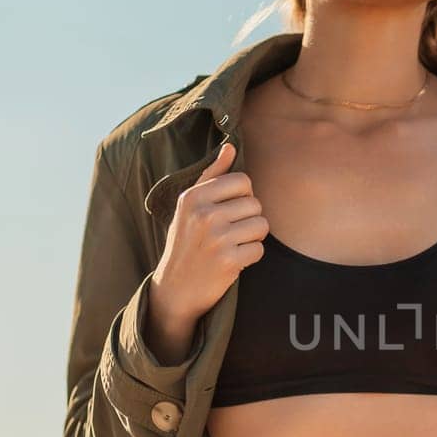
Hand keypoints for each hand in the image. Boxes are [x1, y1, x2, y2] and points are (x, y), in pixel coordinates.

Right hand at [150, 141, 269, 332]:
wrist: (175, 289)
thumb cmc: (186, 242)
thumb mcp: (189, 206)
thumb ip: (212, 176)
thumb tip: (231, 147)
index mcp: (193, 197)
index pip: (243, 181)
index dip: (242, 197)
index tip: (229, 211)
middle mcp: (203, 214)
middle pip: (255, 204)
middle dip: (249, 219)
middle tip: (229, 233)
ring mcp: (216, 238)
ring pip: (261, 225)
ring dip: (253, 238)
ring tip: (232, 245)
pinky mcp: (228, 261)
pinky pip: (260, 249)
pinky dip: (251, 256)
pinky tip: (233, 261)